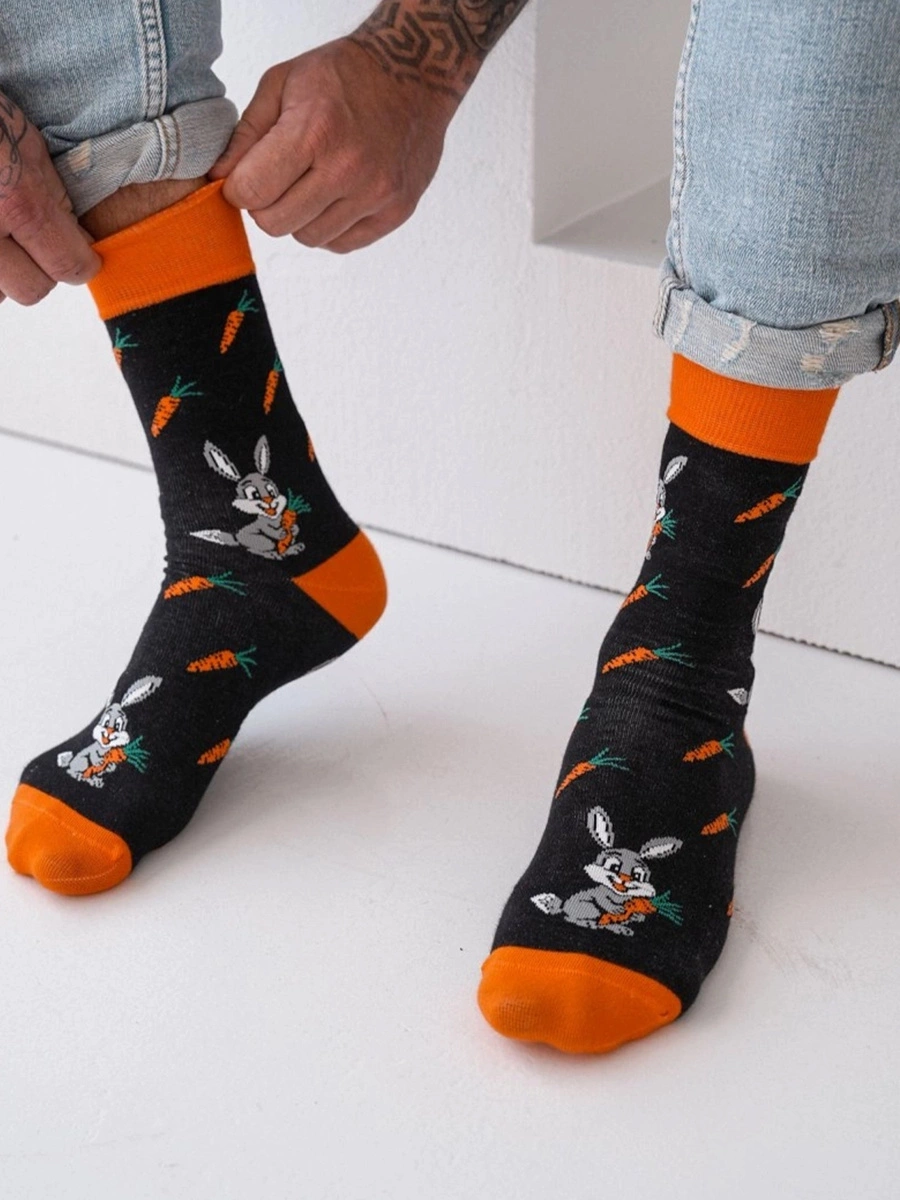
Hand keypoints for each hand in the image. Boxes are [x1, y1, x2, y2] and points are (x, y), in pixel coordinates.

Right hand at [0, 90, 100, 304]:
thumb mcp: (28, 143)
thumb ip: (53, 196)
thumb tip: (76, 239)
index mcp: (17, 203)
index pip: (68, 267)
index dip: (79, 262)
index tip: (81, 257)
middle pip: (31, 291)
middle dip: (39, 269)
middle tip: (34, 243)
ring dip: (2, 274)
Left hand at [209, 37, 457, 253]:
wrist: (415, 74)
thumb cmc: (344, 75)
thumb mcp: (282, 84)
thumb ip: (246, 135)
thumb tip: (220, 178)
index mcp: (314, 131)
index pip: (252, 192)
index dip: (240, 186)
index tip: (248, 174)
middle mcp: (348, 169)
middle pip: (276, 224)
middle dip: (267, 205)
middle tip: (278, 179)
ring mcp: (376, 195)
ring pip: (307, 237)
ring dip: (300, 216)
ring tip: (313, 182)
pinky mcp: (396, 212)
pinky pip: (341, 243)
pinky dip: (330, 226)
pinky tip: (337, 194)